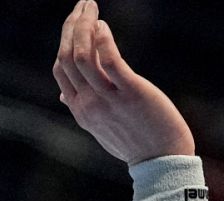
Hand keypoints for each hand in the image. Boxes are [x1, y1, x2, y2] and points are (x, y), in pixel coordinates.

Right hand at [52, 0, 194, 163]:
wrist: (162, 162)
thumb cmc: (134, 142)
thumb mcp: (100, 128)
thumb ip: (81, 108)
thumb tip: (63, 94)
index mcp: (80, 109)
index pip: (60, 67)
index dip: (65, 40)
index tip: (77, 22)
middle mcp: (89, 103)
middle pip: (67, 56)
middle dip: (72, 25)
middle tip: (84, 4)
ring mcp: (108, 99)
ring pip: (82, 55)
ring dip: (84, 25)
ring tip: (92, 7)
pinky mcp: (131, 93)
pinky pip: (109, 62)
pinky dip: (103, 40)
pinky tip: (104, 26)